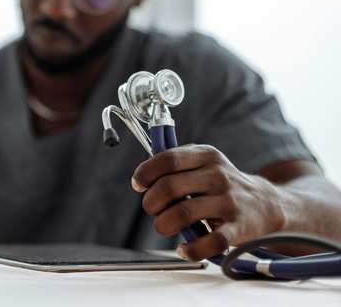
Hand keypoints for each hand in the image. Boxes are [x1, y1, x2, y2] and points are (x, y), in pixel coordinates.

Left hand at [131, 145, 285, 260]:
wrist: (266, 204)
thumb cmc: (221, 183)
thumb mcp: (202, 161)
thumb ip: (173, 162)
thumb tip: (142, 176)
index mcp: (206, 155)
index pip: (167, 159)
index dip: (145, 173)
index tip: (139, 185)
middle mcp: (218, 176)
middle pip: (168, 187)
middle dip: (151, 203)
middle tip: (153, 209)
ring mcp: (229, 202)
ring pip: (181, 215)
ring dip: (163, 225)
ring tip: (165, 226)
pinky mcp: (238, 228)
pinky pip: (209, 243)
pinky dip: (190, 250)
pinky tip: (183, 248)